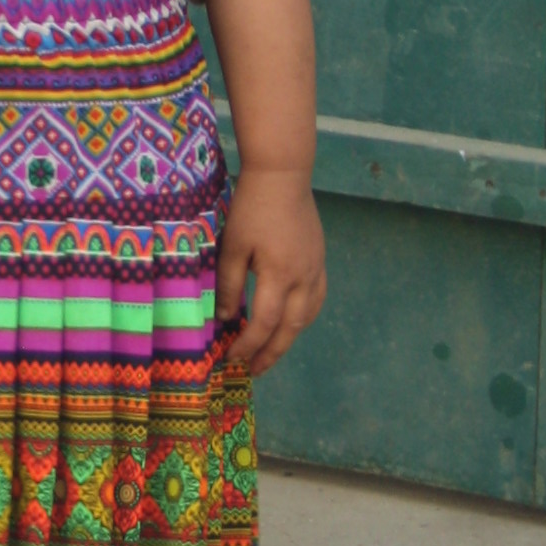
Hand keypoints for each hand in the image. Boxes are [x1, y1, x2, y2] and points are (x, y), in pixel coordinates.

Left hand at [215, 169, 325, 378]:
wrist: (283, 174)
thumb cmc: (252, 207)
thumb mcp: (232, 245)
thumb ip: (229, 284)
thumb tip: (225, 319)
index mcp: (279, 275)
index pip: (263, 323)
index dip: (247, 345)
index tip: (231, 357)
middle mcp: (303, 278)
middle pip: (290, 328)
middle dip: (271, 353)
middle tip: (253, 370)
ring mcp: (316, 269)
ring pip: (307, 317)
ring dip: (289, 338)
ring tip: (270, 352)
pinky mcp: (319, 259)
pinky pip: (316, 299)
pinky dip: (304, 318)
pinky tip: (292, 322)